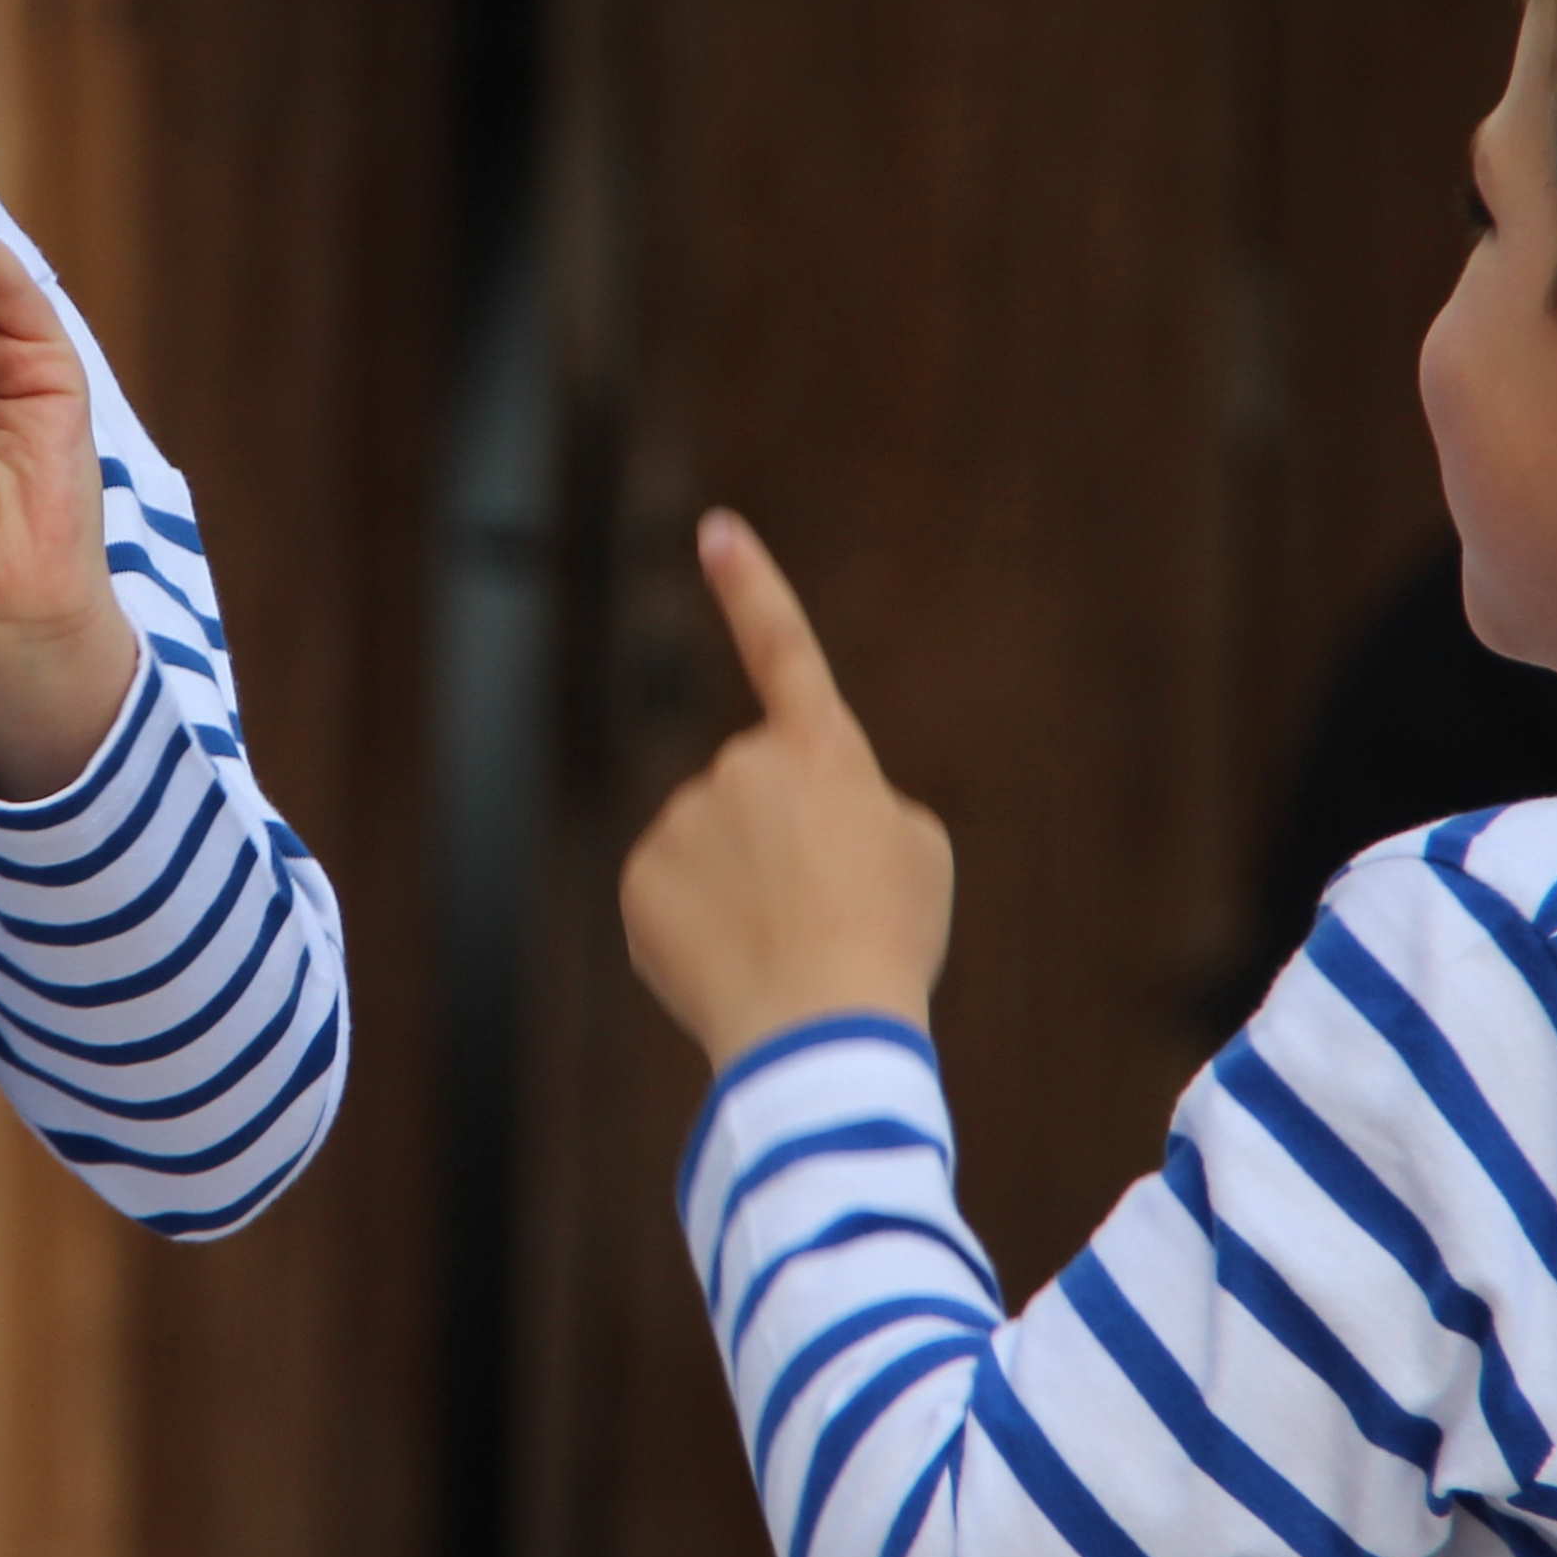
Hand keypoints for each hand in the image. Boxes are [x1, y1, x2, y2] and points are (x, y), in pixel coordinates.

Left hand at [619, 512, 953, 1070]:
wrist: (821, 1026)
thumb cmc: (887, 940)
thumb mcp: (916, 856)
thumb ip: (857, 808)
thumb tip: (800, 818)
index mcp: (821, 750)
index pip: (782, 648)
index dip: (749, 585)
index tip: (714, 529)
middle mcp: (740, 766)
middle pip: (755, 798)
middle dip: (780, 847)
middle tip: (823, 914)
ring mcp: (683, 820)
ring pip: (710, 852)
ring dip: (740, 894)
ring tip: (784, 948)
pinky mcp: (641, 879)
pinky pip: (671, 898)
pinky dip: (696, 931)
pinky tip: (733, 967)